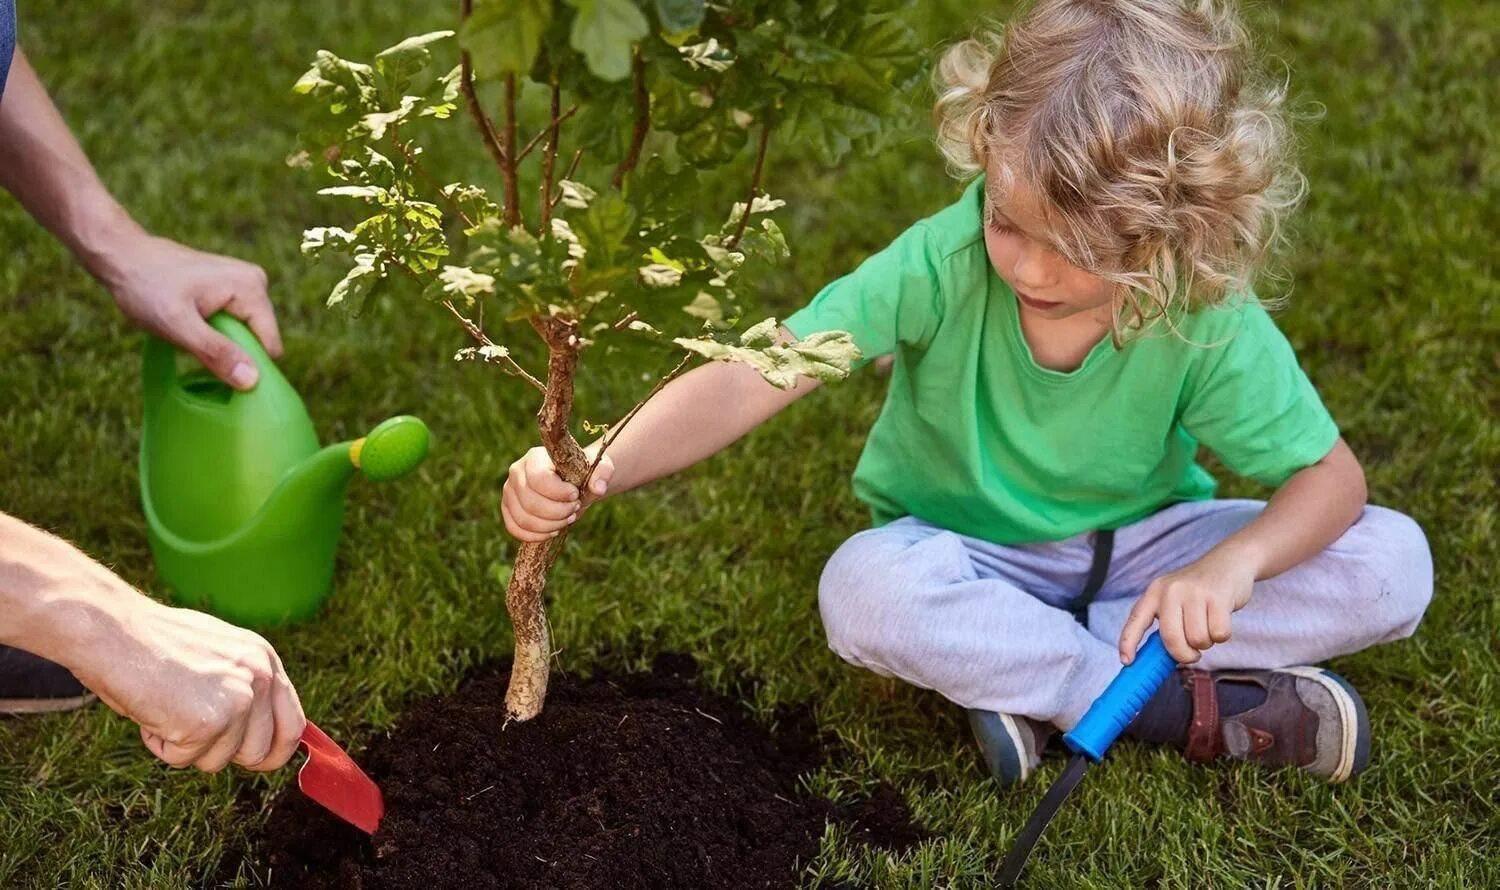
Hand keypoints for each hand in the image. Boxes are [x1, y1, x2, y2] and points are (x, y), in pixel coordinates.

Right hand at [71, 601, 304, 772]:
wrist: (113, 630)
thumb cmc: (152, 642)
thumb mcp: (216, 655)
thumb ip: (241, 686)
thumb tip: (254, 732)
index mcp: (264, 660)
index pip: (293, 724)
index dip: (276, 750)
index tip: (260, 762)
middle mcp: (260, 678)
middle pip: (260, 753)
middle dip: (224, 753)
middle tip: (190, 729)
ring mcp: (237, 701)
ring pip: (217, 761)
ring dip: (186, 746)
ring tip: (165, 706)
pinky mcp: (208, 722)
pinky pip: (183, 758)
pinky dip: (160, 744)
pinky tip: (150, 710)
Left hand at [100, 232, 281, 390]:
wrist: (123, 256)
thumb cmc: (145, 287)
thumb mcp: (178, 325)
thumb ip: (216, 352)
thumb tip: (252, 381)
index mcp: (252, 288)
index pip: (269, 346)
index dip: (246, 366)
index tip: (212, 369)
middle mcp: (256, 282)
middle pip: (258, 340)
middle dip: (230, 353)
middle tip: (192, 345)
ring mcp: (245, 284)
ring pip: (245, 335)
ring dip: (220, 343)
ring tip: (188, 331)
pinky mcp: (233, 288)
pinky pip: (235, 324)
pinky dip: (215, 333)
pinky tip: (191, 324)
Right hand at [501, 445, 613, 542]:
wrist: (573, 483)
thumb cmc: (583, 473)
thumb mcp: (598, 468)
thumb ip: (602, 474)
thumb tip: (599, 488)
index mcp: (534, 457)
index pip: (538, 479)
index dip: (558, 493)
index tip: (575, 496)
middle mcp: (516, 472)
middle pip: (530, 502)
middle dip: (557, 512)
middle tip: (574, 509)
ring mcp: (509, 492)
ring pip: (523, 518)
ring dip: (549, 525)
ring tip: (567, 519)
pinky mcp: (508, 509)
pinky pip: (515, 528)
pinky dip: (535, 536)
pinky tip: (553, 532)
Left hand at [1117, 551, 1256, 664]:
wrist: (1230, 562)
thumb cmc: (1200, 591)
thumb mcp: (1175, 599)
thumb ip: (1166, 624)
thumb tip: (1159, 661)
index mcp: (1155, 592)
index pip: (1136, 619)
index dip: (1128, 642)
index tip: (1126, 661)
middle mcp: (1171, 590)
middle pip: (1171, 639)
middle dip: (1184, 655)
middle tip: (1193, 654)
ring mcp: (1194, 592)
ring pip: (1197, 640)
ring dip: (1206, 643)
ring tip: (1209, 625)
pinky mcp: (1218, 596)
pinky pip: (1219, 634)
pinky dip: (1222, 635)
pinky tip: (1221, 619)